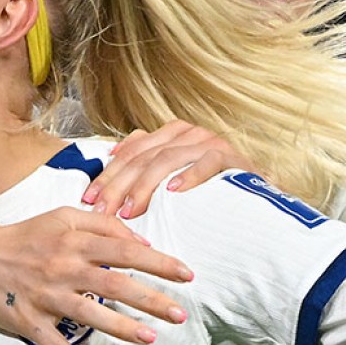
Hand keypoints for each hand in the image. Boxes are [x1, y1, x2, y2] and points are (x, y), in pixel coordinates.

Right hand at [0, 211, 191, 344]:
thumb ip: (101, 224)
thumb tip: (138, 241)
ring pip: (90, 314)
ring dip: (122, 328)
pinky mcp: (29, 321)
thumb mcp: (62, 217)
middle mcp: (64, 269)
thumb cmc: (25, 237)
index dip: (159, 263)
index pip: (125, 251)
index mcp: (74, 242)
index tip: (186, 274)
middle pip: (115, 284)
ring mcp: (47, 297)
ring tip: (150, 337)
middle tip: (179, 314)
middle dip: (150, 299)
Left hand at [82, 120, 246, 218]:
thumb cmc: (209, 190)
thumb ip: (147, 163)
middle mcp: (189, 134)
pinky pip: (208, 162)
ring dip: (147, 185)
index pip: (131, 152)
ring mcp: (210, 143)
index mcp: (172, 134)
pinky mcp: (232, 158)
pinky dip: (190, 176)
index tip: (88, 199)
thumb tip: (110, 154)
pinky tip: (174, 192)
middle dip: (119, 185)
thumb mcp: (174, 175)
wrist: (257, 197)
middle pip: (144, 156)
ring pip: (168, 158)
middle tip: (103, 210)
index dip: (107, 175)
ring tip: (131, 209)